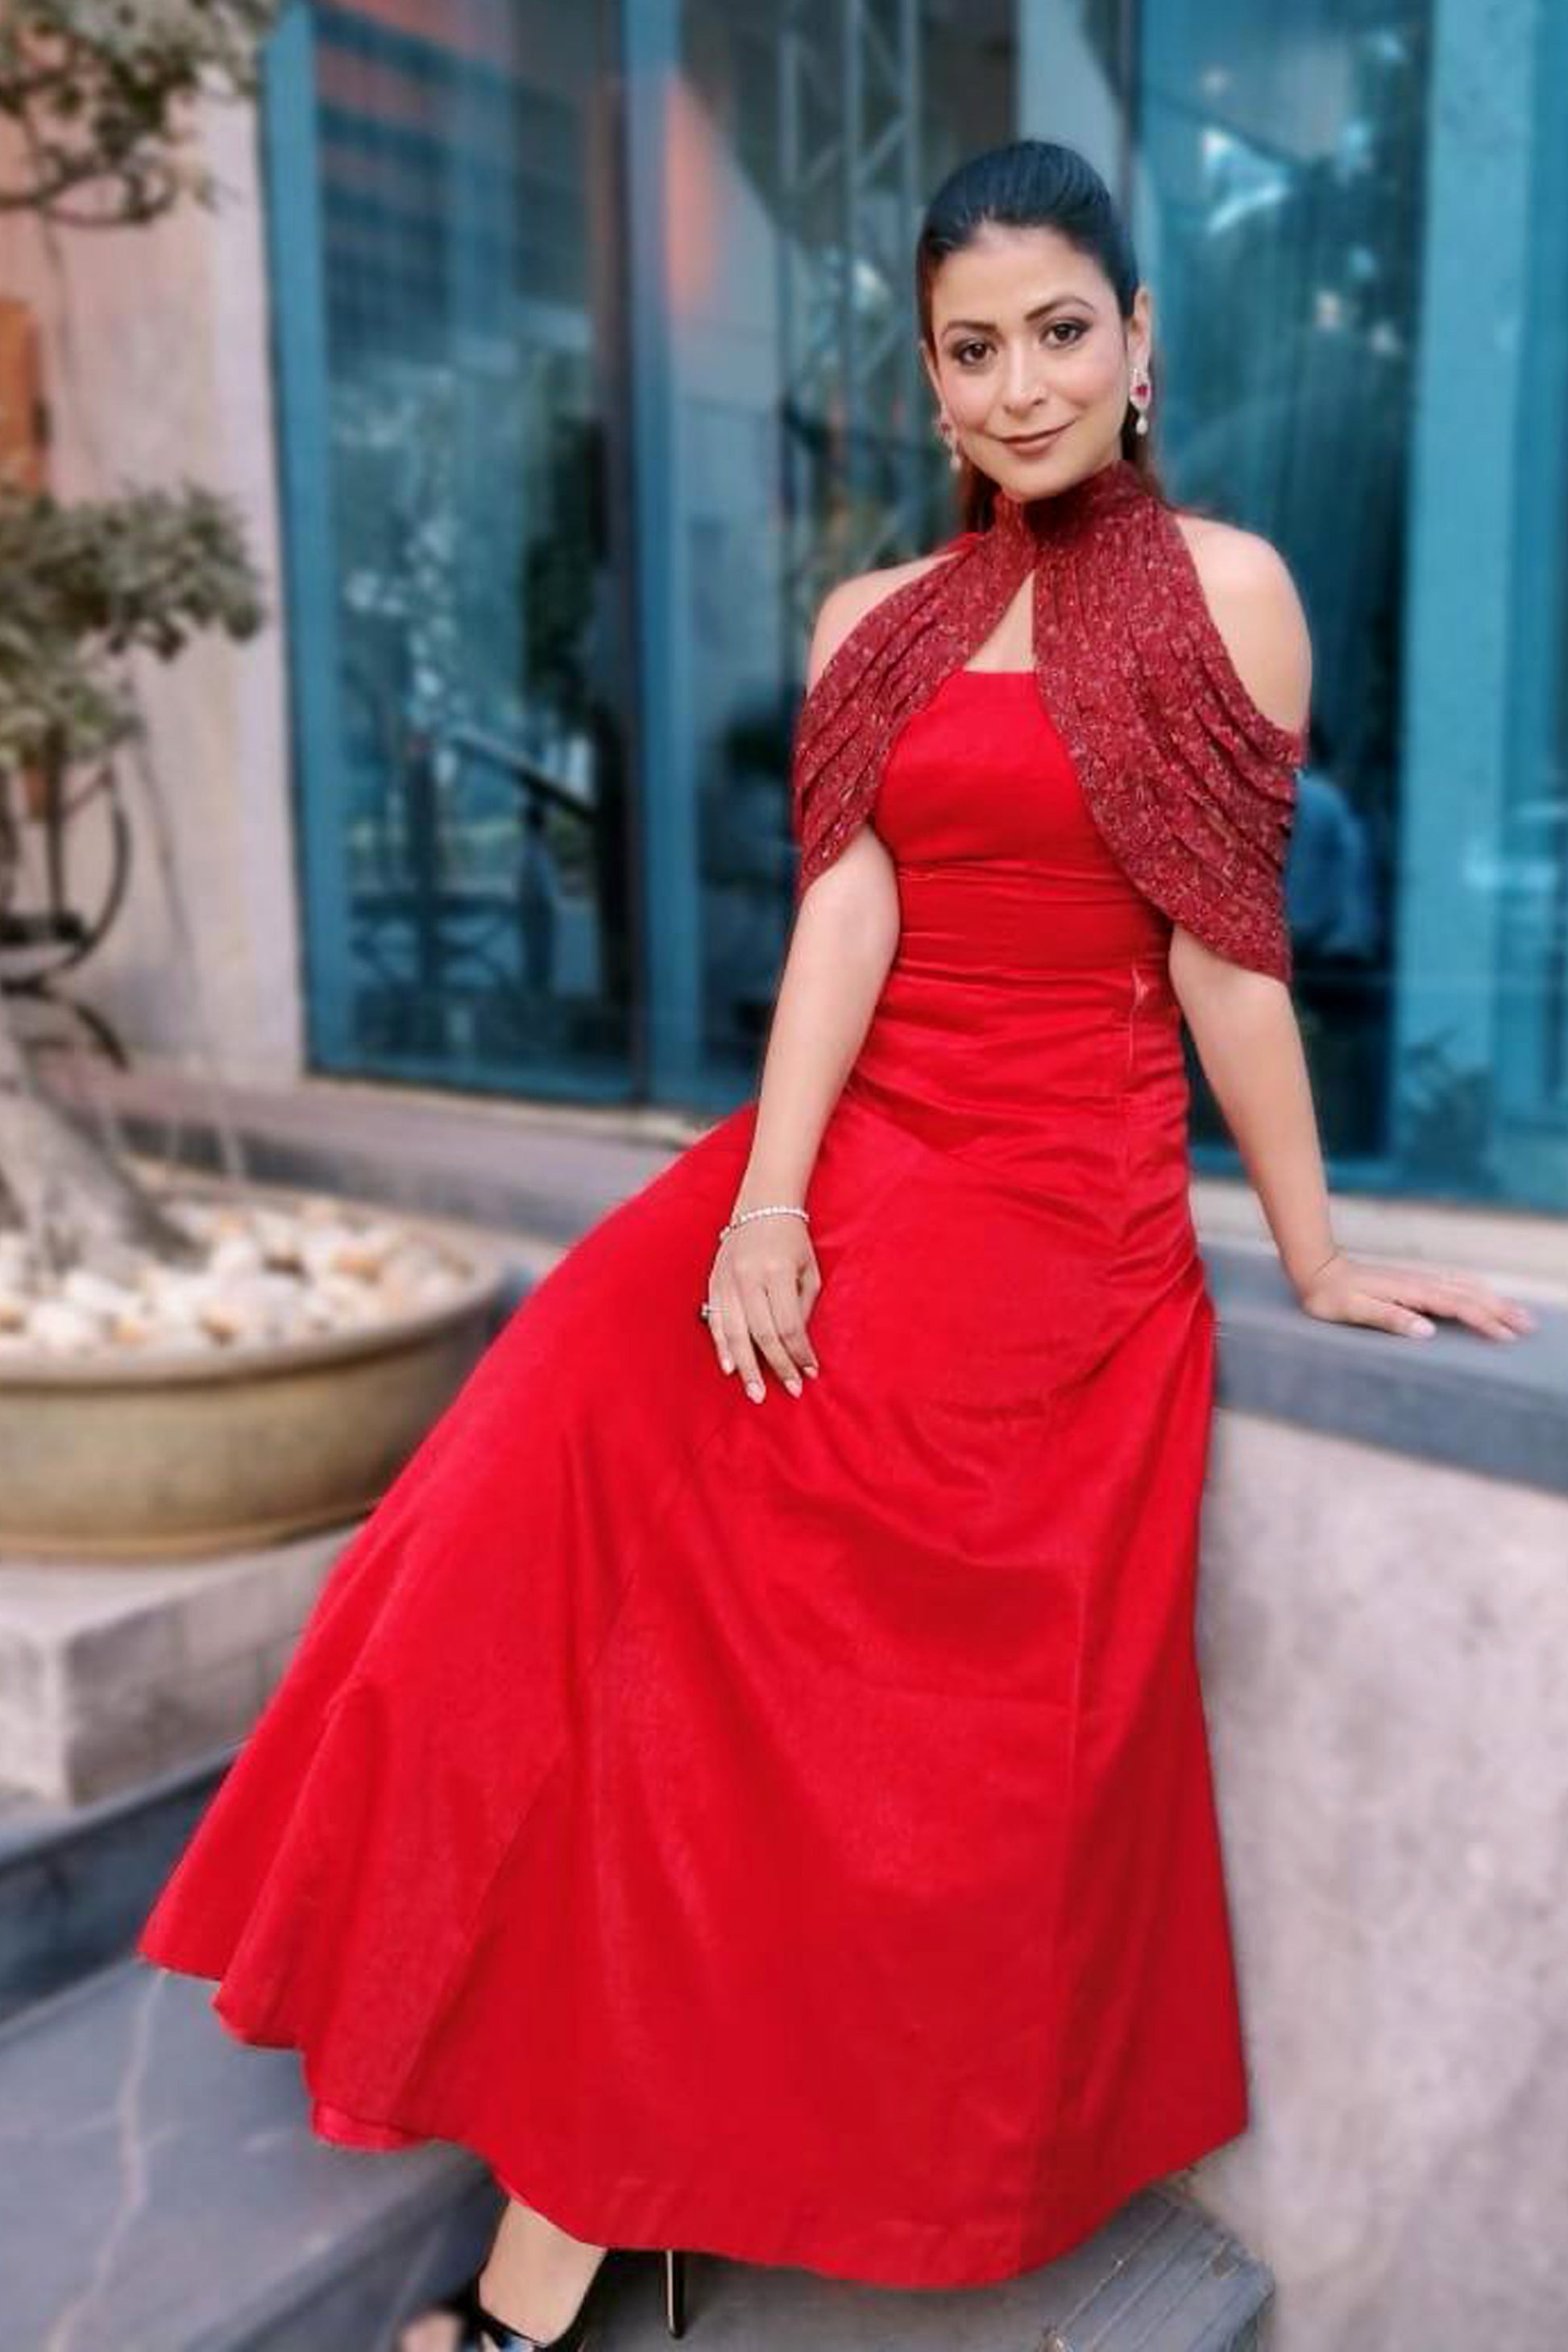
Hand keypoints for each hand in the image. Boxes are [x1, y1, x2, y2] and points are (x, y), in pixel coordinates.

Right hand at [703, 1213, 821, 1400]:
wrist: (762, 1206)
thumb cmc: (792, 1242)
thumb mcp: (809, 1271)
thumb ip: (802, 1308)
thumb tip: (797, 1348)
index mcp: (778, 1271)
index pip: (788, 1324)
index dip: (799, 1353)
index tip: (809, 1373)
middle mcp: (749, 1276)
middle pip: (762, 1332)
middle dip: (777, 1365)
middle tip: (788, 1391)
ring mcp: (727, 1279)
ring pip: (736, 1332)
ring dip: (748, 1366)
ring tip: (756, 1392)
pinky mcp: (714, 1281)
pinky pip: (716, 1321)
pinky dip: (722, 1346)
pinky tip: (730, 1368)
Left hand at [1293, 1248, 1537, 1341]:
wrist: (1317, 1269)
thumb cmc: (1330, 1296)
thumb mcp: (1354, 1311)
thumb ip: (1389, 1319)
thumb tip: (1426, 1330)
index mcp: (1412, 1292)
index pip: (1458, 1308)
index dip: (1484, 1322)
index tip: (1507, 1338)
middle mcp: (1420, 1283)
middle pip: (1471, 1296)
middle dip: (1501, 1311)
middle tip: (1529, 1326)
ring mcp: (1418, 1280)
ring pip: (1466, 1289)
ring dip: (1493, 1300)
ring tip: (1517, 1314)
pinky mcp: (1413, 1282)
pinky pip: (1454, 1285)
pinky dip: (1476, 1291)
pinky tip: (1483, 1294)